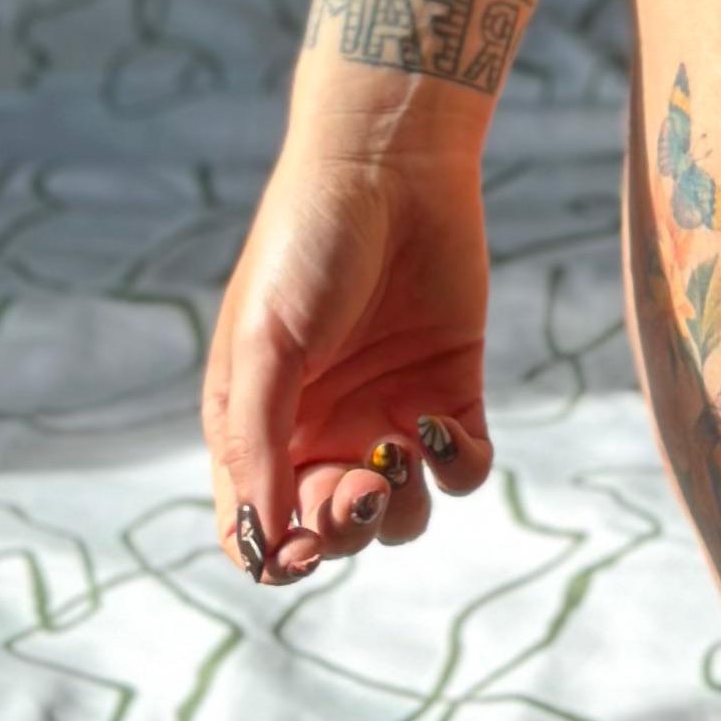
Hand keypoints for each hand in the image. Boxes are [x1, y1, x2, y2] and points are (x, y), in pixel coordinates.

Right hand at [202, 128, 495, 588]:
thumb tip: (268, 546)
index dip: (275, 557)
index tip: (298, 550)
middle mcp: (324, 430)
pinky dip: (456, 469)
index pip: (258, 529)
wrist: (389, 163)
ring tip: (399, 454)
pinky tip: (439, 425)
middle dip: (343, 532)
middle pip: (332, 532)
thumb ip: (259, 445)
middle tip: (359, 489)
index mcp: (261, 426)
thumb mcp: (264, 342)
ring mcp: (388, 412)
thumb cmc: (307, 244)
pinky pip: (462, 468)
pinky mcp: (450, 388)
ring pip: (401, 514)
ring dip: (401, 510)